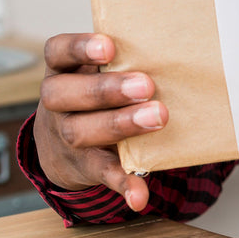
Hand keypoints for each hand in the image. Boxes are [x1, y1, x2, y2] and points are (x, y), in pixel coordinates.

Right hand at [34, 33, 167, 211]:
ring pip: (79, 131)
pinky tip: (139, 193)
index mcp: (64, 70)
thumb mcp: (99, 70)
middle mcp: (58, 102)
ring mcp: (66, 136)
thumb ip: (128, 56)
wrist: (64, 143)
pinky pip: (101, 174)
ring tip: (157, 118)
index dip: (79, 48)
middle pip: (65, 94)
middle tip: (146, 86)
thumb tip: (180, 44)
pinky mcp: (84, 166)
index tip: (109, 47)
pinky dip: (123, 183)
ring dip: (120, 125)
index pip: (58, 52)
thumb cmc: (98, 92)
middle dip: (107, 90)